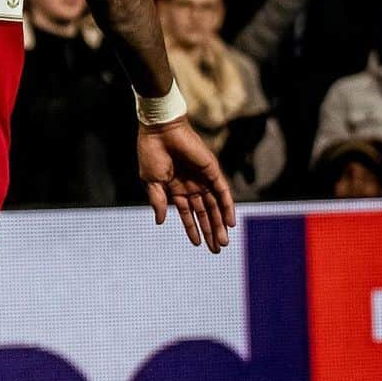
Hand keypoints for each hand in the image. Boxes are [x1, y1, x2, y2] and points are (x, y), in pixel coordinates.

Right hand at [138, 119, 235, 253]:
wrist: (161, 130)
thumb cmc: (152, 152)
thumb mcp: (151, 181)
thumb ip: (158, 201)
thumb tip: (160, 221)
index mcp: (175, 188)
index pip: (188, 213)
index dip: (192, 228)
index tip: (197, 244)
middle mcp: (191, 185)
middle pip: (204, 213)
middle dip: (210, 230)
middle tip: (216, 249)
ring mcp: (203, 179)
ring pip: (215, 206)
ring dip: (219, 224)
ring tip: (222, 242)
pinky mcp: (212, 171)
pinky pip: (223, 193)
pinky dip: (228, 207)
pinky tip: (230, 222)